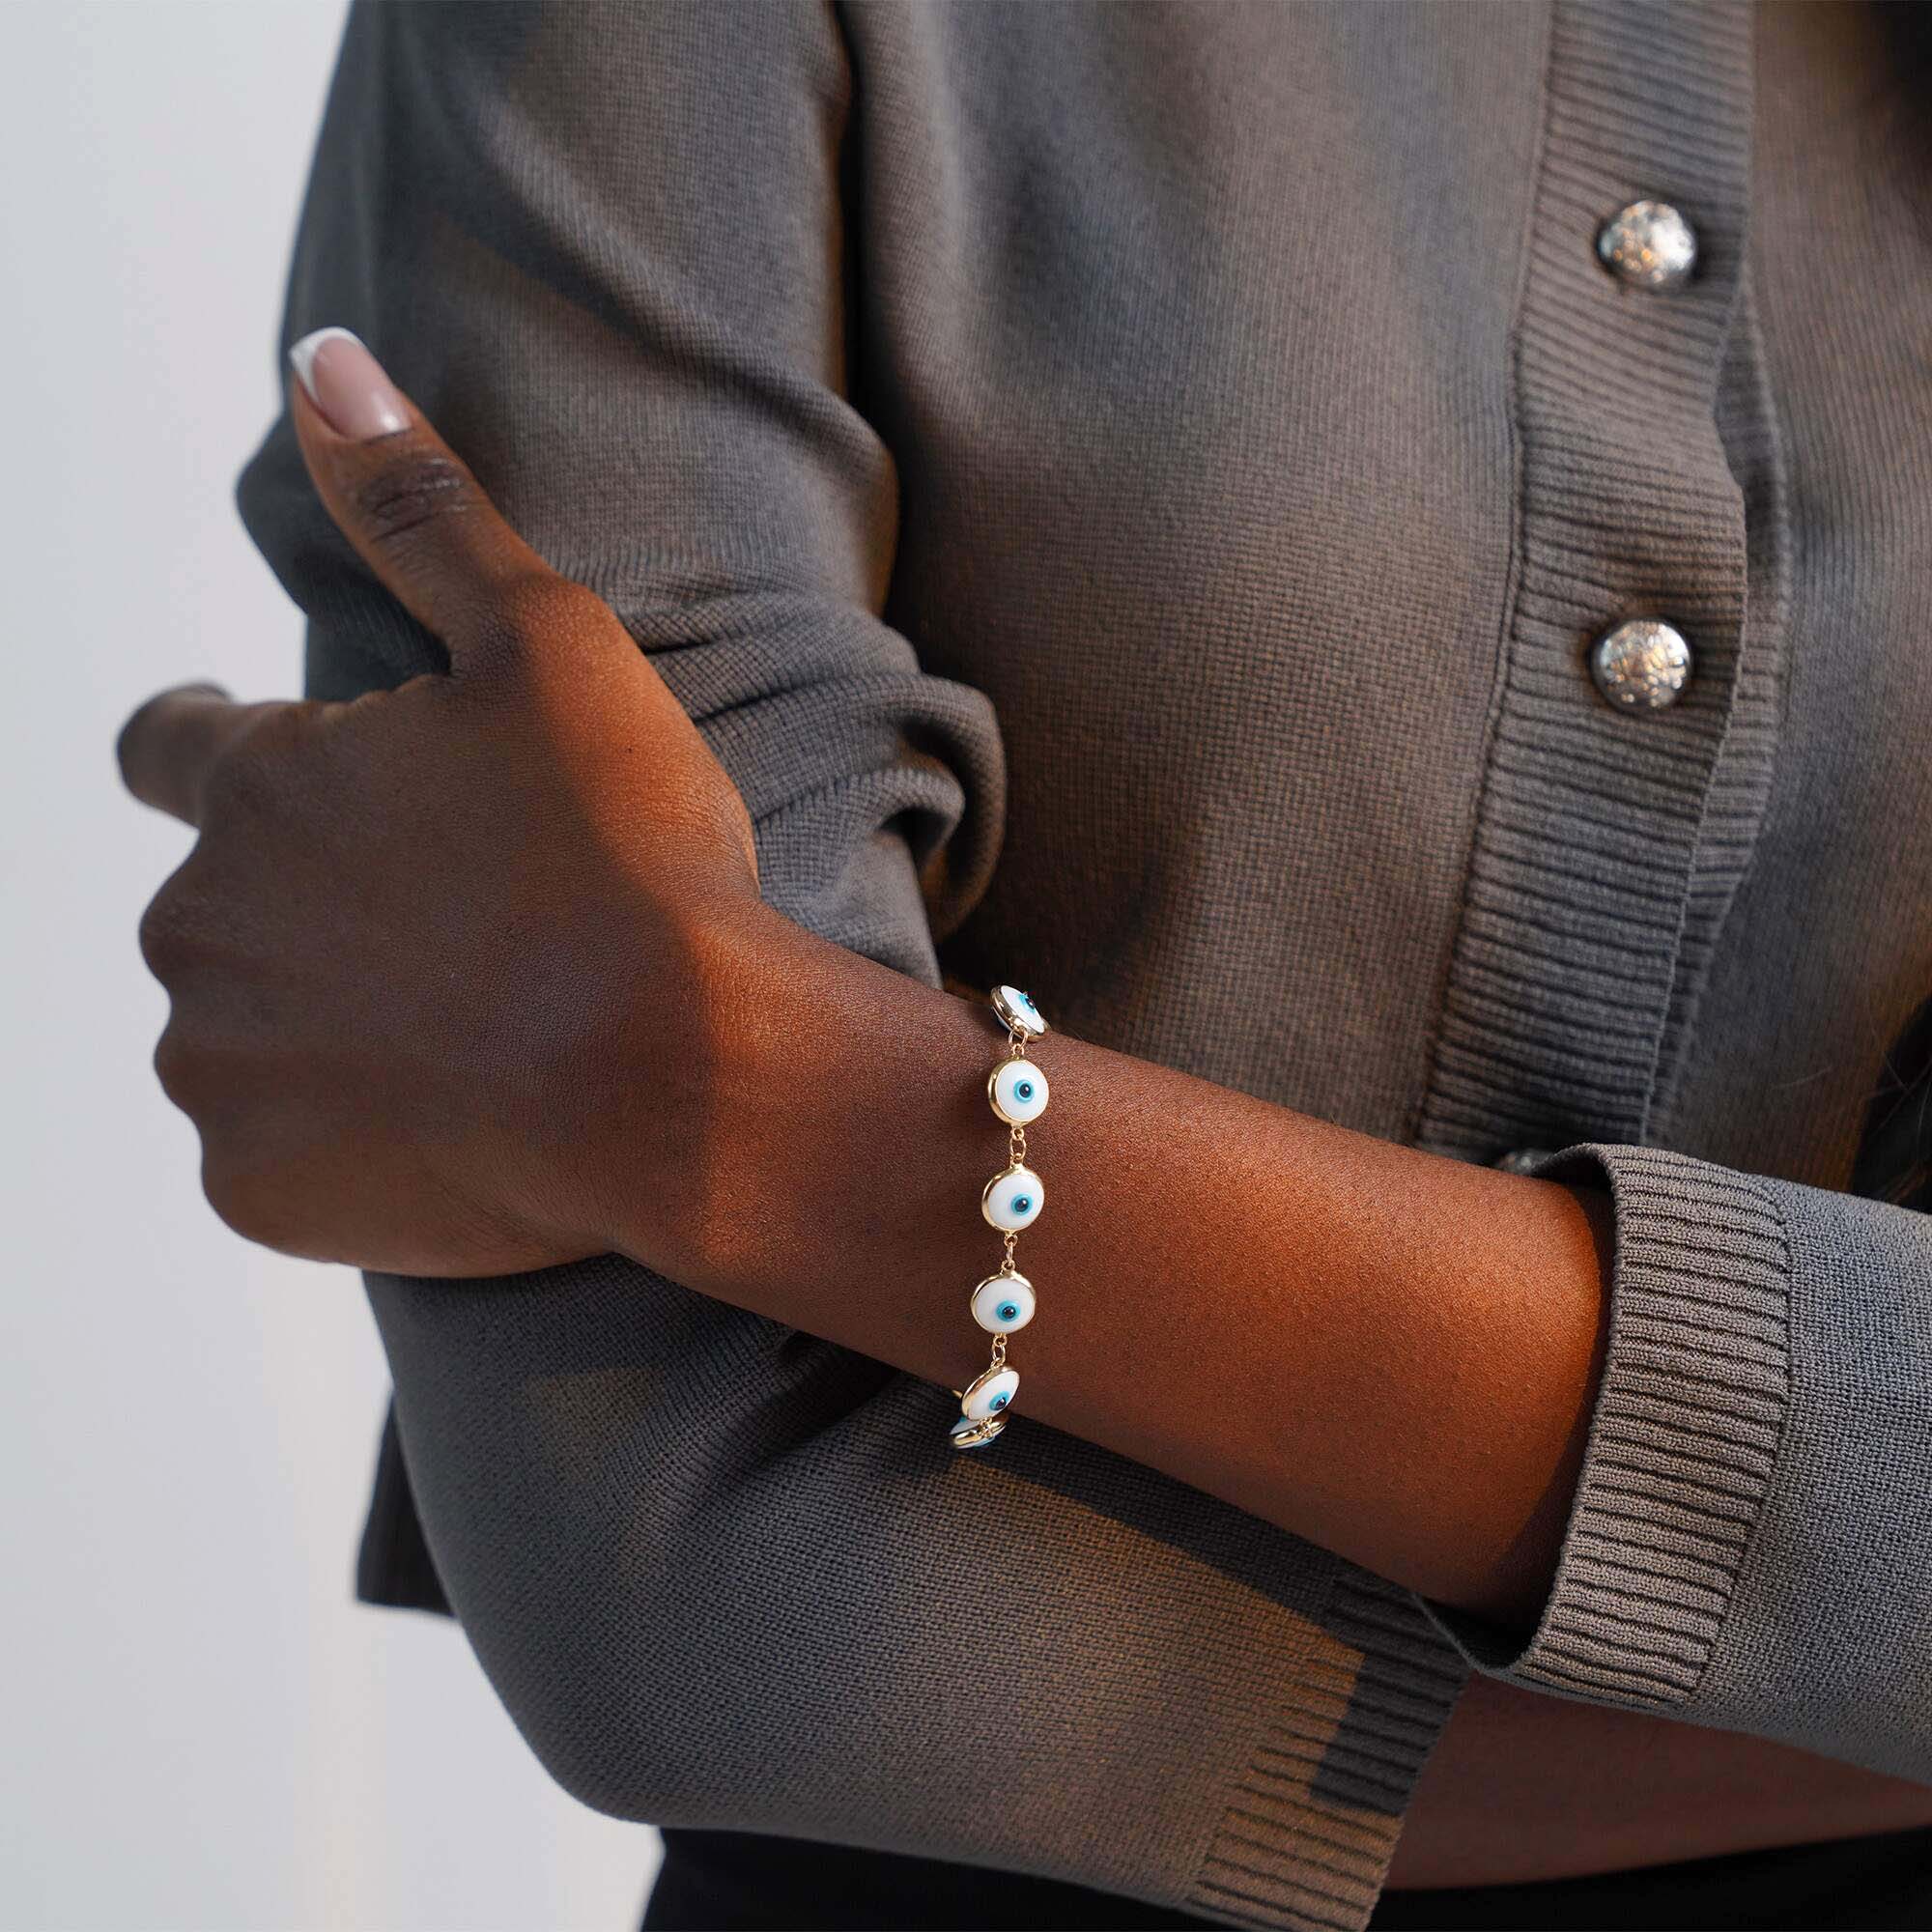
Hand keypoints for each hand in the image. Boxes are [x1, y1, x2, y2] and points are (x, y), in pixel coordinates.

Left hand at [118, 328, 768, 1277]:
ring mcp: (222, 1064)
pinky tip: (439, 1121)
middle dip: (305, 903)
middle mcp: (201, 921)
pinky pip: (274, 1150)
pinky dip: (335, 1135)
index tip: (245, 760)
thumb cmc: (628, 859)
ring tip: (452, 1029)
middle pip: (218, 901)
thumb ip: (417, 511)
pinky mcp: (257, 1185)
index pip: (167, 745)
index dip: (204, 745)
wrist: (681, 1079)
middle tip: (442, 927)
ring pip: (239, 1030)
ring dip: (316, 1022)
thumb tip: (317, 361)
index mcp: (261, 787)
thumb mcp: (546, 647)